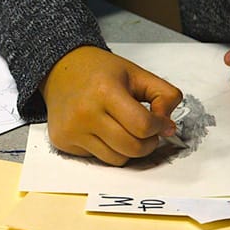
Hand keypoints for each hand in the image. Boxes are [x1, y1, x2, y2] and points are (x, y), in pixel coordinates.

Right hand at [40, 46, 182, 165]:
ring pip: (117, 159)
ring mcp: (72, 130)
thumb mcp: (136, 73)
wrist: (59, 70)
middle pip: (132, 148)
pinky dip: (108, 149)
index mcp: (105, 91)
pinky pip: (98, 159)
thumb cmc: (99, 71)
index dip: (159, 127)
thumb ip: (163, 95)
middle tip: (147, 131)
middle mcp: (85, 113)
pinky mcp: (62, 141)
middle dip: (148, 143)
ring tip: (125, 130)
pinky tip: (102, 130)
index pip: (142, 125)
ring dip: (128, 149)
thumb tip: (169, 128)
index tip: (162, 123)